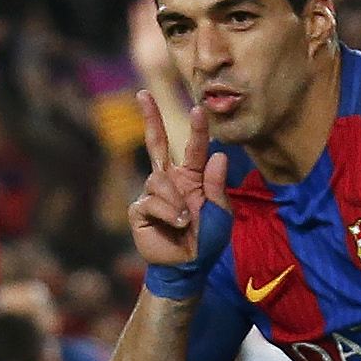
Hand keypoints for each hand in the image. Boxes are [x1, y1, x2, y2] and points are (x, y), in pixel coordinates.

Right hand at [128, 91, 228, 272]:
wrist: (186, 266)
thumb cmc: (206, 240)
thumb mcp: (221, 214)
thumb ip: (218, 187)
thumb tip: (220, 155)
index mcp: (192, 177)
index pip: (193, 147)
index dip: (196, 129)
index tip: (199, 108)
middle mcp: (170, 179)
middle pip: (156, 142)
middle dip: (150, 118)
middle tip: (143, 94)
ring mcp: (152, 193)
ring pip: (158, 180)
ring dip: (175, 201)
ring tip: (186, 221)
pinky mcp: (139, 210)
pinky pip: (150, 202)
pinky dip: (167, 213)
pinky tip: (175, 225)